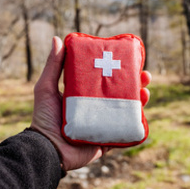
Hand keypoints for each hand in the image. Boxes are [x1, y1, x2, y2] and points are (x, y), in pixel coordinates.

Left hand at [31, 36, 150, 170]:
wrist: (47, 150)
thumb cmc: (44, 118)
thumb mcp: (46, 87)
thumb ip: (53, 65)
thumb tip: (57, 38)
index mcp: (83, 96)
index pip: (105, 80)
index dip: (119, 70)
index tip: (130, 60)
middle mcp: (95, 109)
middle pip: (121, 94)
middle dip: (136, 84)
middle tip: (145, 76)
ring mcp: (102, 125)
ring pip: (126, 112)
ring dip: (139, 101)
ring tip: (146, 93)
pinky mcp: (106, 142)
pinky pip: (125, 133)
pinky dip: (135, 124)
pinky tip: (143, 114)